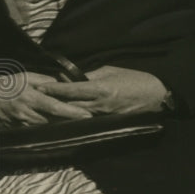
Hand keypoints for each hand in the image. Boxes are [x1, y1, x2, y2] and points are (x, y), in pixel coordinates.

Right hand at [0, 71, 93, 126]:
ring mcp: (25, 125)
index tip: (87, 115)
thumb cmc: (6, 87)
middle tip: (90, 120)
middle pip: (55, 121)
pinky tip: (63, 130)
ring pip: (50, 129)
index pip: (54, 106)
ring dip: (64, 128)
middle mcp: (28, 113)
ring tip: (80, 125)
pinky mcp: (23, 133)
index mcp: (29, 97)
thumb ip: (43, 79)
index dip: (71, 112)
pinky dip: (53, 131)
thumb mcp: (24, 77)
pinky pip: (41, 133)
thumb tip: (62, 82)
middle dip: (72, 122)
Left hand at [35, 65, 166, 116]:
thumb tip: (73, 77)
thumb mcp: (110, 71)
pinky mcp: (107, 123)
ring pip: (77, 116)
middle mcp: (99, 105)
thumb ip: (90, 75)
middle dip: (53, 103)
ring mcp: (103, 116)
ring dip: (62, 113)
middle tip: (38, 100)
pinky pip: (88, 120)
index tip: (40, 87)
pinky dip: (76, 118)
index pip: (72, 89)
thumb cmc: (134, 78)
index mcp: (100, 89)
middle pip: (70, 106)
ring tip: (47, 109)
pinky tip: (66, 117)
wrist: (156, 95)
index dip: (55, 88)